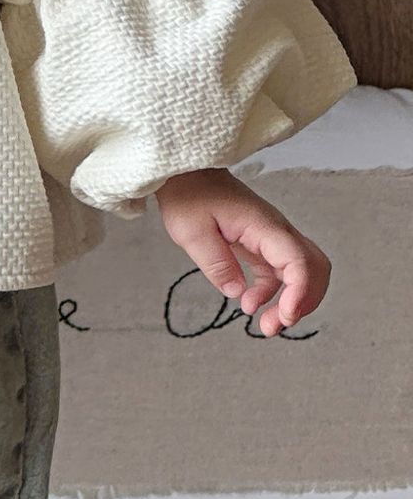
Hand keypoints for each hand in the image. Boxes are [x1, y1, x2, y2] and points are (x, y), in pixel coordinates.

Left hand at [153, 166, 330, 333]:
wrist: (186, 173)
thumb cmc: (187, 195)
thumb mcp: (191, 231)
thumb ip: (216, 264)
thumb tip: (237, 293)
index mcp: (263, 225)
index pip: (299, 261)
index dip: (300, 293)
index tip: (285, 316)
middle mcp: (275, 230)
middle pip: (313, 267)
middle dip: (304, 301)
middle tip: (277, 324)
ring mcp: (270, 236)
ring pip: (300, 272)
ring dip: (291, 301)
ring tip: (266, 326)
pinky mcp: (260, 242)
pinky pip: (279, 272)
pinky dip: (273, 292)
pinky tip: (251, 304)